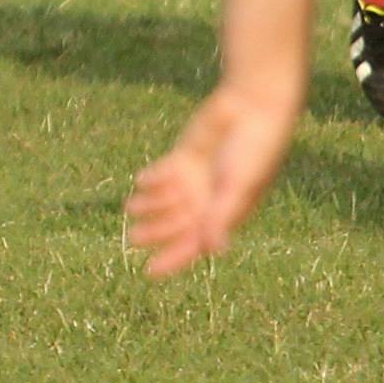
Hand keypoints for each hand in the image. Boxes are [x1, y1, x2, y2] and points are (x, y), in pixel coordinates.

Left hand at [123, 84, 298, 277]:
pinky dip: (152, 180)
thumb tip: (213, 250)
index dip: (173, 259)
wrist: (252, 110)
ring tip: (130, 208)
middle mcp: (208, 200)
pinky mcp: (185, 157)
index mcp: (225, 214)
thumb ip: (221, 216)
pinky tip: (141, 181)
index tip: (149, 273)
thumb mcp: (236, 187)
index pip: (194, 244)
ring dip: (148, 206)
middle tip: (132, 238)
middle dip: (155, 232)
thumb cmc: (253, 152)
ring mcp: (196, 179)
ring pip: (166, 201)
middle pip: (176, 224)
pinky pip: (164, 174)